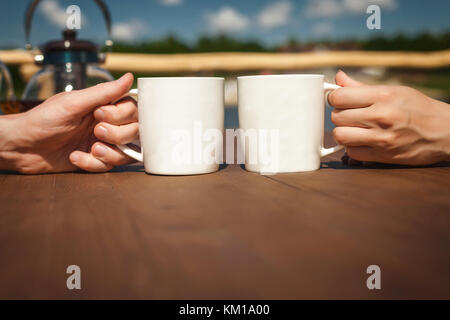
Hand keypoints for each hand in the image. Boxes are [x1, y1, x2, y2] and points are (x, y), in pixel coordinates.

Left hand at [0, 73, 137, 172]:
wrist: (21, 147)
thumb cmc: (43, 120)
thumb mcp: (73, 103)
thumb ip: (104, 92)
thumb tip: (129, 77)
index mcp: (103, 106)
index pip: (133, 109)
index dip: (123, 114)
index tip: (100, 114)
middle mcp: (108, 124)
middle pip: (135, 131)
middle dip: (118, 135)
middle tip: (97, 132)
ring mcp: (103, 143)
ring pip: (126, 152)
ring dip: (109, 153)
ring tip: (90, 149)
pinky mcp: (95, 161)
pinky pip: (108, 166)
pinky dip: (92, 164)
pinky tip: (75, 157)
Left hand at [328, 71, 449, 164]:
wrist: (446, 132)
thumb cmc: (419, 108)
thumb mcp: (394, 91)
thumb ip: (362, 87)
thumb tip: (338, 77)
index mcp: (383, 95)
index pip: (339, 96)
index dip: (335, 98)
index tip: (340, 100)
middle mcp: (381, 116)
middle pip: (336, 116)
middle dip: (340, 115)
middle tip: (350, 115)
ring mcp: (381, 138)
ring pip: (340, 135)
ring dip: (343, 132)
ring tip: (353, 129)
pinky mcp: (382, 156)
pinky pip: (351, 152)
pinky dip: (352, 147)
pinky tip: (362, 141)